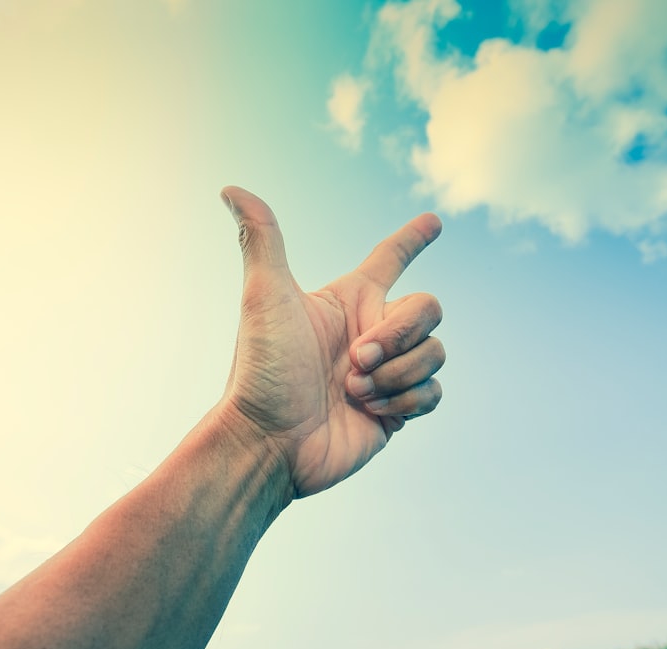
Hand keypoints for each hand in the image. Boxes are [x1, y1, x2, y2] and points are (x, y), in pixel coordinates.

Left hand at [218, 187, 444, 497]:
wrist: (270, 442)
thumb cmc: (262, 369)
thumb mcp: (264, 296)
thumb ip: (262, 238)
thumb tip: (231, 188)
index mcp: (348, 301)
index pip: (391, 259)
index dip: (413, 239)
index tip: (434, 221)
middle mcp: (372, 333)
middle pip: (429, 308)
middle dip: (397, 335)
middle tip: (354, 360)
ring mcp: (388, 372)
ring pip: (435, 352)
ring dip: (396, 374)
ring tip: (351, 390)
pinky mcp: (398, 410)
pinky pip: (434, 392)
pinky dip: (405, 400)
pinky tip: (368, 411)